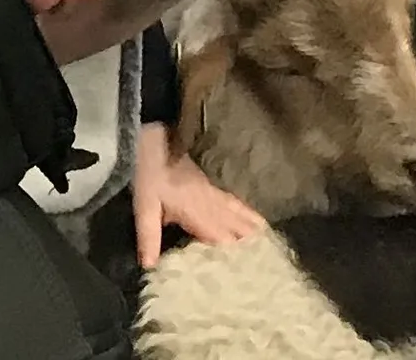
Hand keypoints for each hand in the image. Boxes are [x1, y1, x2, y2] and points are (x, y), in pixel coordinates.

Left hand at [133, 127, 266, 268]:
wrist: (157, 141)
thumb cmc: (150, 175)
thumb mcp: (145, 207)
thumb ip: (149, 237)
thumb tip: (150, 267)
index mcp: (198, 214)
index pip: (221, 240)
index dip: (233, 257)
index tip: (247, 274)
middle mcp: (213, 205)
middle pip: (237, 229)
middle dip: (250, 246)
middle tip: (267, 265)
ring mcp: (217, 192)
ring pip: (242, 214)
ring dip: (254, 230)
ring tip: (270, 247)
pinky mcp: (216, 184)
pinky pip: (238, 202)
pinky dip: (250, 213)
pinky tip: (258, 220)